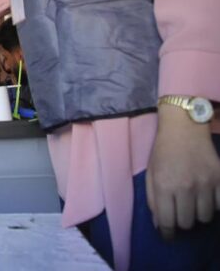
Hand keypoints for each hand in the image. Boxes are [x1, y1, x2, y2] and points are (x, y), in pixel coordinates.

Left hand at [146, 105, 219, 239]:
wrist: (184, 129)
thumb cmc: (163, 152)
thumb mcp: (150, 173)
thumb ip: (153, 200)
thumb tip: (160, 224)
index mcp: (163, 185)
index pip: (167, 221)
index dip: (167, 233)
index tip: (169, 236)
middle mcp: (185, 187)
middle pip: (187, 223)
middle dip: (182, 221)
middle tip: (180, 212)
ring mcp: (205, 183)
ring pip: (205, 217)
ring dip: (198, 213)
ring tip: (193, 201)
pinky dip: (214, 205)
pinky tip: (207, 197)